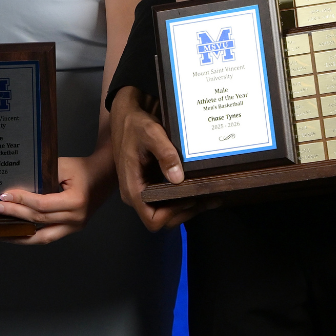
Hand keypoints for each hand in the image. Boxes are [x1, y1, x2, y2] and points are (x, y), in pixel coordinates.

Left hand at [0, 150, 116, 244]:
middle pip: (39, 221)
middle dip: (14, 215)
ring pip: (42, 237)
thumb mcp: (63, 166)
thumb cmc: (82, 168)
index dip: (22, 201)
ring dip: (20, 235)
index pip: (43, 205)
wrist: (104, 175)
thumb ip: (43, 175)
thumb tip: (16, 186)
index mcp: (75, 202)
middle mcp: (76, 219)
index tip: (3, 195)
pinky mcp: (71, 230)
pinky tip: (16, 233)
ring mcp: (74, 228)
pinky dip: (31, 236)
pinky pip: (48, 236)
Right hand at [110, 86, 203, 229]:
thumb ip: (165, 154)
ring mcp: (143, 190)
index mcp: (132, 188)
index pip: (153, 219)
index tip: (189, 198)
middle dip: (185, 211)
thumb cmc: (135, 125)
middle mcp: (136, 194)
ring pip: (167, 212)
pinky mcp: (150, 184)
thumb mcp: (151, 134)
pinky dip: (184, 197)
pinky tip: (199, 187)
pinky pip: (167, 199)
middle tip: (207, 196)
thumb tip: (178, 178)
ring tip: (209, 194)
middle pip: (163, 219)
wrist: (127, 115)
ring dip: (187, 206)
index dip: (173, 214)